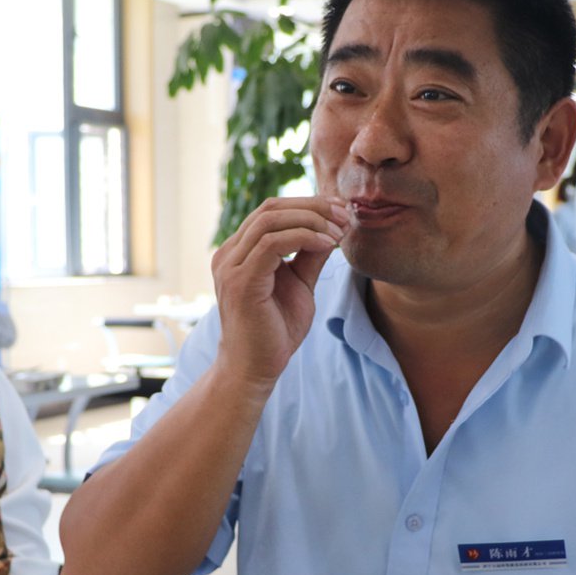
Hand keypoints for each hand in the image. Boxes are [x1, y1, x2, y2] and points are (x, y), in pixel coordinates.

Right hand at [209, 196, 347, 385]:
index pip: (272, 211)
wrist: (255, 369)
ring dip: (311, 220)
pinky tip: (327, 244)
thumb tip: (332, 228)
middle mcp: (229, 254)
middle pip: (271, 208)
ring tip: (339, 231)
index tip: (342, 211)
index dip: (308, 205)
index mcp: (240, 252)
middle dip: (313, 206)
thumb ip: (310, 256)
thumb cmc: (275, 331)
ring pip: (270, 220)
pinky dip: (303, 237)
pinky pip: (271, 244)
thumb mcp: (300, 285)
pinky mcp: (240, 281)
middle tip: (345, 215)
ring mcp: (231, 266)